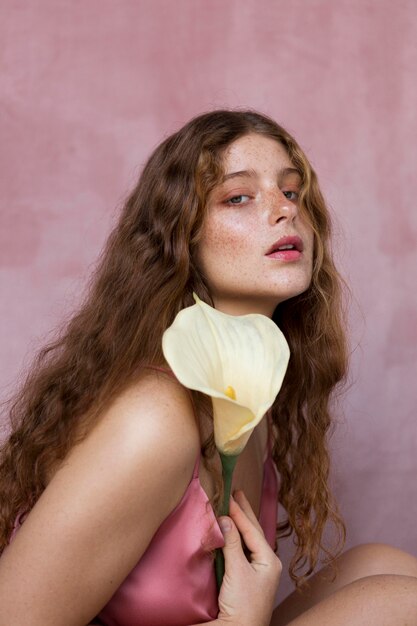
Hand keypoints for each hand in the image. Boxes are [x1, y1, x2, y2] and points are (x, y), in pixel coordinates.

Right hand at [216, 490, 281, 625]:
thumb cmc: (243, 605)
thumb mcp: (237, 571)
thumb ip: (232, 544)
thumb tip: (226, 519)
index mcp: (269, 560)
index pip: (252, 529)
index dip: (240, 511)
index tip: (230, 494)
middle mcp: (266, 564)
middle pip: (254, 532)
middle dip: (245, 512)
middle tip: (237, 492)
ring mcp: (258, 572)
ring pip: (248, 541)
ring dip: (240, 524)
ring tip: (233, 507)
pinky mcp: (247, 580)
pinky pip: (242, 551)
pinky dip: (235, 539)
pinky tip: (229, 533)